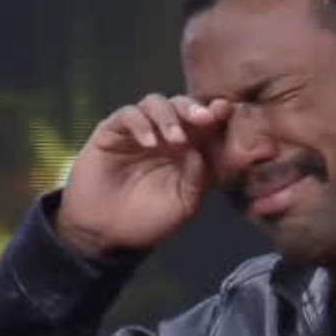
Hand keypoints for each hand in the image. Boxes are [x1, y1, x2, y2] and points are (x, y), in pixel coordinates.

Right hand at [56, 93, 231, 257]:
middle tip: (206, 119)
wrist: (108, 232)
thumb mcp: (184, 205)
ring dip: (169, 116)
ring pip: (155, 103)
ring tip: (176, 140)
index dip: (217, 114)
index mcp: (190, 149)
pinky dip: (140, 124)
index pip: (206, 124)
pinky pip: (127, 115)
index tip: (227, 111)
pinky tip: (149, 143)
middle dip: (196, 108)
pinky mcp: (112, 132)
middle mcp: (165, 135)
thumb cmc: (150, 219)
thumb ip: (197, 180)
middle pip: (182, 106)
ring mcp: (139, 131)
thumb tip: (202, 152)